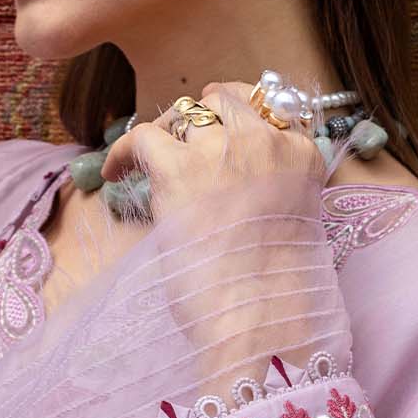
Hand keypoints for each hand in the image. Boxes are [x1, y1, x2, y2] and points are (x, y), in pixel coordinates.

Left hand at [99, 82, 334, 390]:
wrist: (261, 316)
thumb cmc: (280, 291)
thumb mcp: (294, 228)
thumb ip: (275, 195)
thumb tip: (236, 196)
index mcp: (302, 156)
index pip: (272, 116)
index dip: (243, 126)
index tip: (227, 140)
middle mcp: (265, 141)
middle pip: (228, 101)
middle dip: (205, 116)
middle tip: (185, 140)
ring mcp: (221, 148)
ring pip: (188, 112)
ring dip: (170, 130)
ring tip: (154, 155)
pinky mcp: (177, 166)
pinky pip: (142, 136)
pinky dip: (124, 152)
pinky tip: (115, 173)